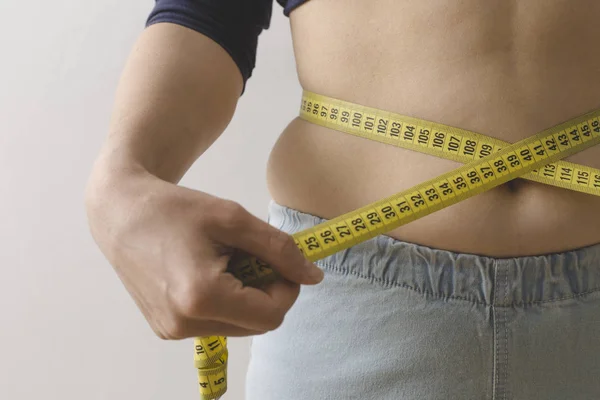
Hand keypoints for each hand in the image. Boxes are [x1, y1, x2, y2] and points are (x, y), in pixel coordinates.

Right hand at [85, 168, 323, 339]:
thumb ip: (279, 249)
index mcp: (202, 297)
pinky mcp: (165, 328)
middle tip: (248, 255)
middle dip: (265, 291)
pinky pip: (214, 322)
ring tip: (223, 260)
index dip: (287, 287)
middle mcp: (184, 324)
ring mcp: (172, 330)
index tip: (279, 259)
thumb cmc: (176, 208)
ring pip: (237, 325)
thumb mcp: (233, 219)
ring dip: (245, 296)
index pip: (272, 315)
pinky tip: (206, 271)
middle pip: (257, 324)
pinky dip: (224, 301)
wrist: (120, 211)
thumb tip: (313, 277)